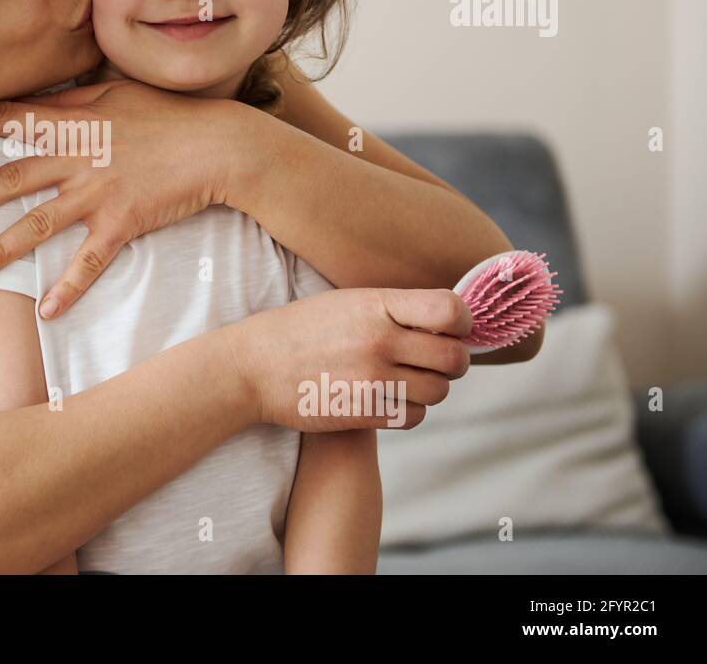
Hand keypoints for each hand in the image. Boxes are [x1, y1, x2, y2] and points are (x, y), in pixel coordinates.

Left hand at [0, 79, 247, 318]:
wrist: (219, 144)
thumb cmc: (171, 115)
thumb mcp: (119, 94)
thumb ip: (76, 102)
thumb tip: (44, 102)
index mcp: (73, 122)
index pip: (8, 117)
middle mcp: (78, 157)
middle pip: (11, 178)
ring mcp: (99, 191)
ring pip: (39, 223)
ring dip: (0, 248)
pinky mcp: (123, 222)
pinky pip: (89, 260)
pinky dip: (68, 287)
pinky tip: (46, 311)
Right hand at [227, 287, 472, 430]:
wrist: (253, 367)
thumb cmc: (299, 330)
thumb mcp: (345, 301)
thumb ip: (393, 307)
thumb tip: (448, 319)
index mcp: (375, 305)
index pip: (450, 311)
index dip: (464, 322)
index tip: (454, 328)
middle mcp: (378, 341)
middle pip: (455, 358)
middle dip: (454, 361)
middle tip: (437, 359)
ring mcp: (371, 380)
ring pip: (439, 391)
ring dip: (432, 387)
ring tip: (409, 378)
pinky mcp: (364, 413)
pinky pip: (415, 416)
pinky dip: (411, 410)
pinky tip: (391, 397)